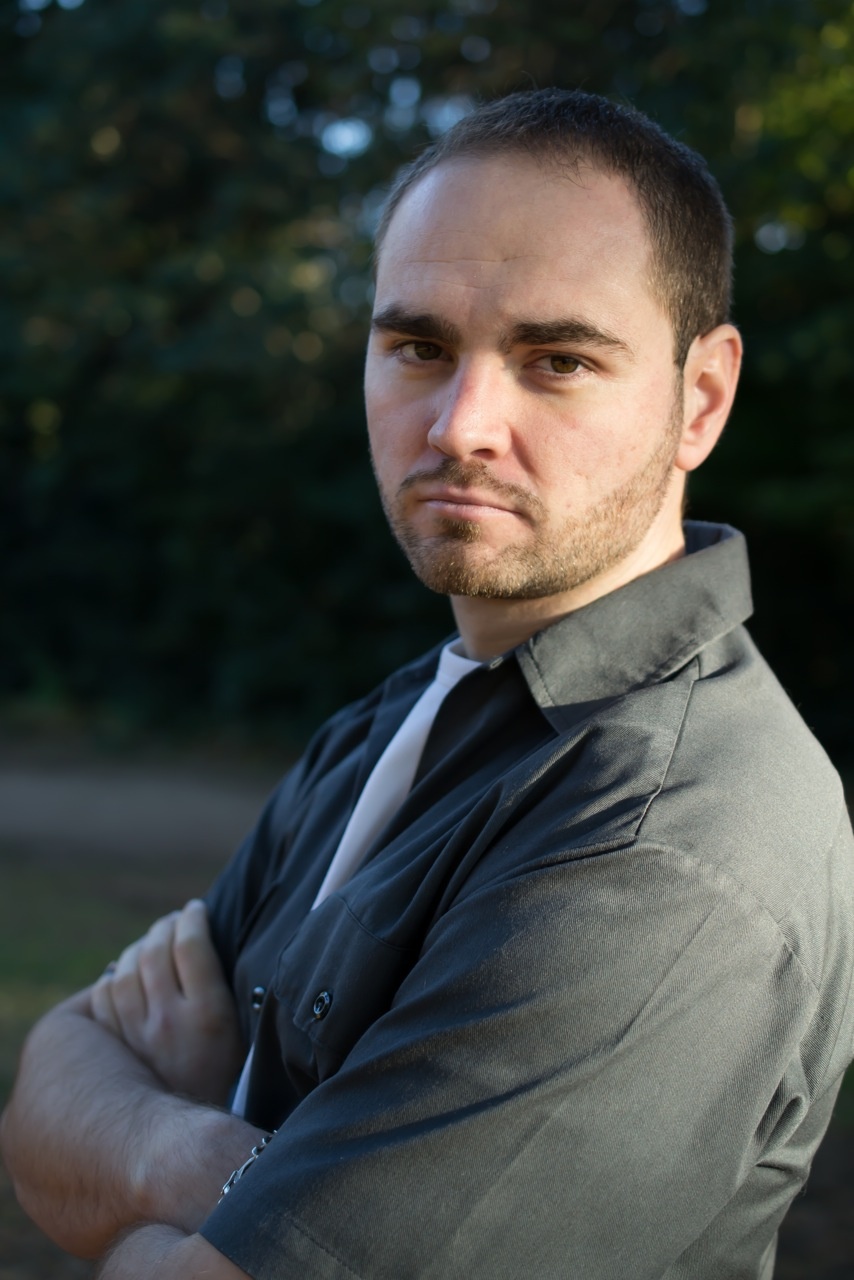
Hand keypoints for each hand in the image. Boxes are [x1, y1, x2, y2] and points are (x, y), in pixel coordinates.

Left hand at [91, 900, 244, 1104]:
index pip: (192, 943)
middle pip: (156, 949)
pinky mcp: (114, 1047)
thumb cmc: (223, 1078)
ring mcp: (136, 1033)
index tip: (196, 909)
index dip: (193, 917)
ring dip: (138, 946)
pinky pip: (103, 995)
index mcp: (208, 1014)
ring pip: (125, 968)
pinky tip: (125, 973)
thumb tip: (207, 942)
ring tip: (151, 941)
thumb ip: (225, 991)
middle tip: (173, 921)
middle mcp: (168, 1019)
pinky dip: (112, 976)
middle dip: (165, 925)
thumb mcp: (241, 1034)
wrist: (187, 1138)